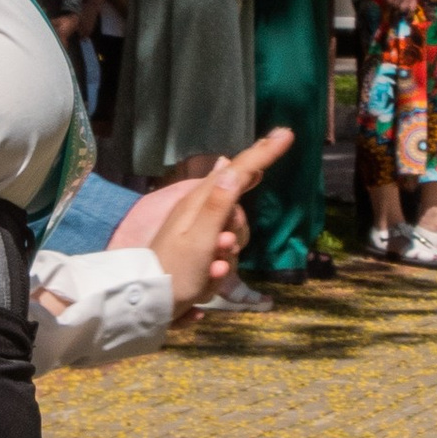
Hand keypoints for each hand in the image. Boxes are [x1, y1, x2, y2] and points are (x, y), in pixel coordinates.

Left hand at [136, 133, 295, 315]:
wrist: (150, 304)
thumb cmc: (175, 271)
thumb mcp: (200, 239)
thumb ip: (218, 205)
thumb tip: (231, 165)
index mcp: (199, 202)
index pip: (237, 170)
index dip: (262, 153)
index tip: (286, 133)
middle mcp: (199, 212)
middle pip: (238, 210)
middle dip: (238, 231)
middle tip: (223, 248)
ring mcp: (200, 233)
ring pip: (235, 237)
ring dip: (228, 257)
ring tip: (211, 270)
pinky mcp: (201, 252)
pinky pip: (224, 257)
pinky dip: (219, 270)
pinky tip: (207, 279)